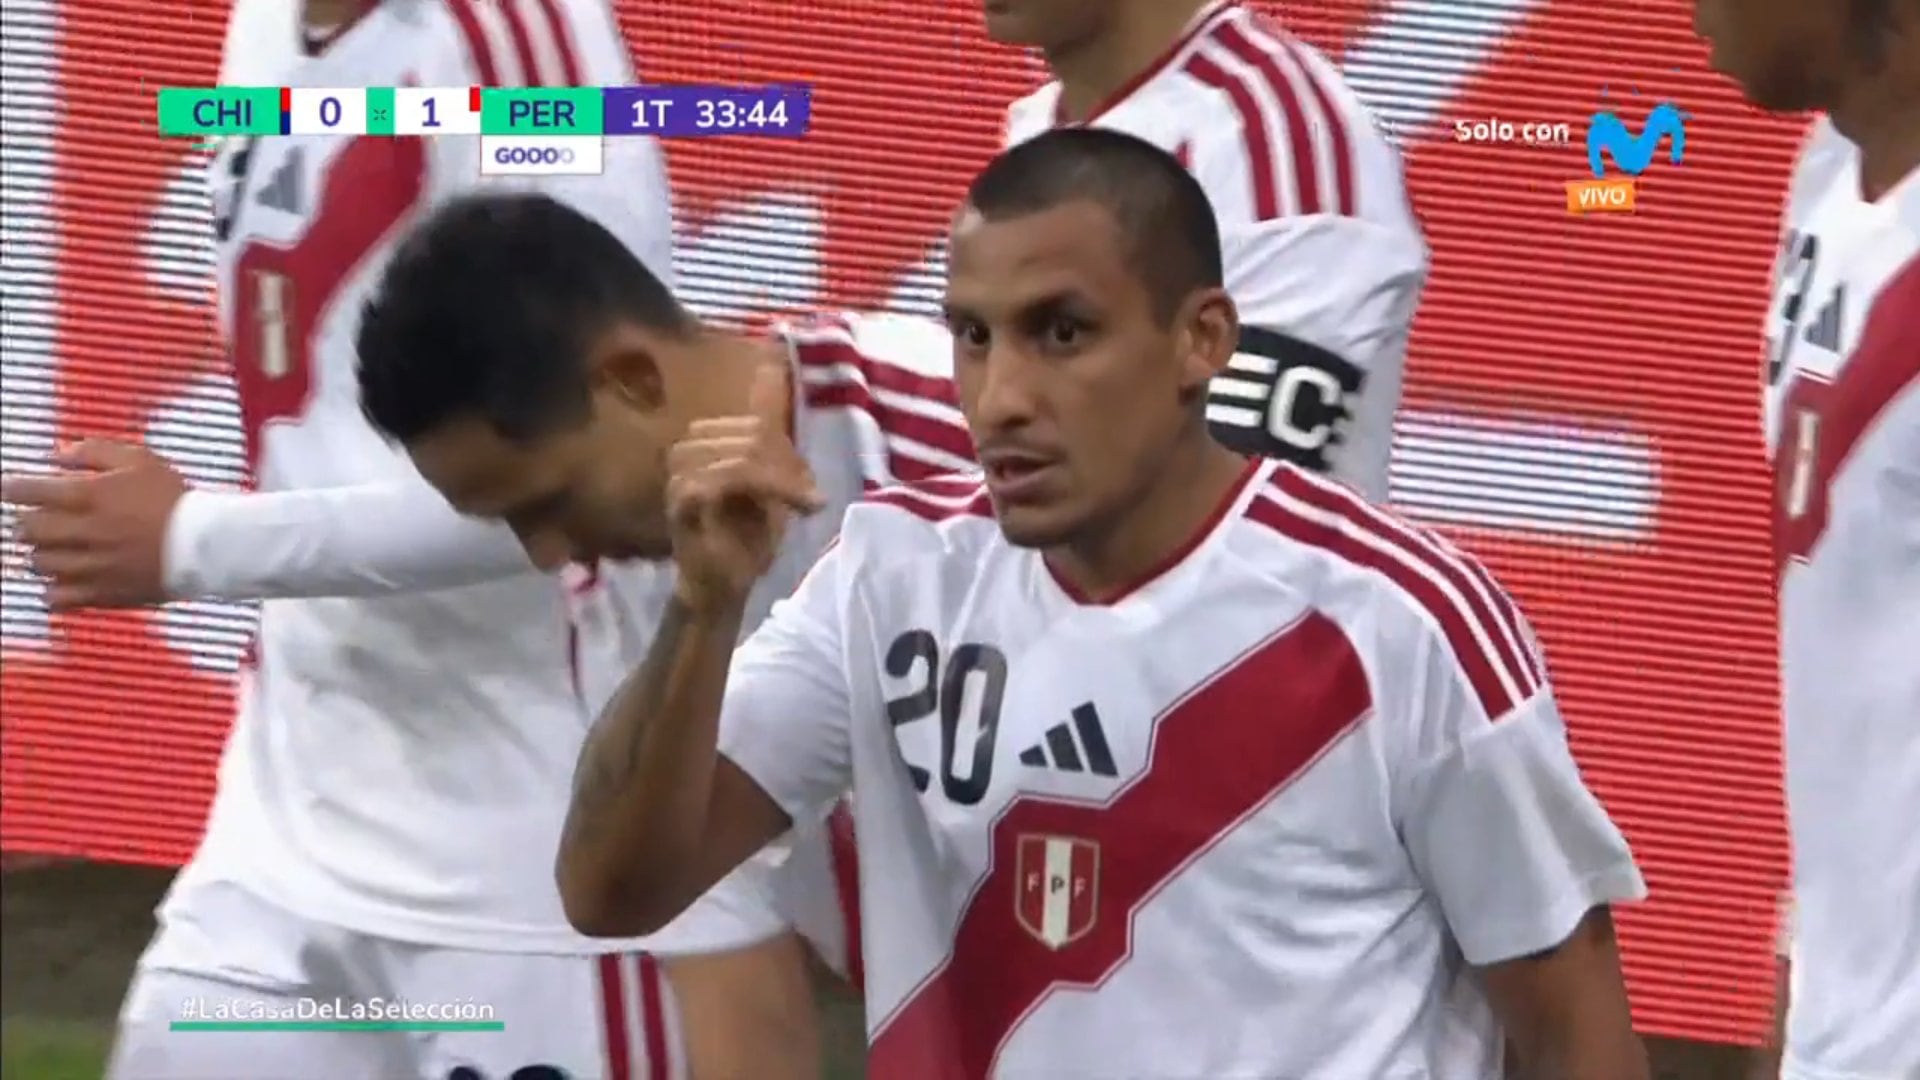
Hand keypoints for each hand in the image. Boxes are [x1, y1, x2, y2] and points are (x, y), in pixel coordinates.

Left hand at [2, 440, 189, 609]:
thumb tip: (57, 455)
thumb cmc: (174, 499)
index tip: (12, 488)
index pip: (26, 491)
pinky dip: (54, 588)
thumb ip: (94, 452)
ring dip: (42, 553)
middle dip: (27, 521)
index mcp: (88, 496)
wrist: (207, 545)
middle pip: (26, 529)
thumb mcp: (140, 459)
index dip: (13, 487)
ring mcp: (90, 566)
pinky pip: (56, 598)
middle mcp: (82, 532)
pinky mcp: (101, 593)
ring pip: (38, 563)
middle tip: (38, 518)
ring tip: (57, 548)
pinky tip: (67, 578)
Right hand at [665, 362, 822, 613]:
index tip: (808, 489)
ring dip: (783, 480)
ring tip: (802, 505)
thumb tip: (772, 372)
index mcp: (705, 441)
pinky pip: (730, 477)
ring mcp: (680, 473)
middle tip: (810, 500)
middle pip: (754, 435)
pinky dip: (770, 490)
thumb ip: (772, 441)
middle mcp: (688, 450)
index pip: (756, 422)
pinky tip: (790, 511)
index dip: (789, 451)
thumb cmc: (744, 539)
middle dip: (790, 467)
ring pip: (745, 454)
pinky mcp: (681, 499)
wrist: (720, 589)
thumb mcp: (771, 484)